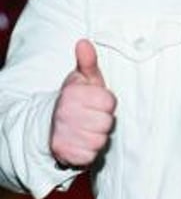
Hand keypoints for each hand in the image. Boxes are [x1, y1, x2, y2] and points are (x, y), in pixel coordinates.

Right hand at [50, 39, 116, 167]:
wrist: (52, 124)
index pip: (110, 102)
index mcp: (73, 94)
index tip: (97, 102)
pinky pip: (91, 156)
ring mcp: (64, 135)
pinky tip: (82, 142)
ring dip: (97, 136)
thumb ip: (87, 61)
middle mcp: (66, 114)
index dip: (107, 103)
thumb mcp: (83, 78)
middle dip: (103, 120)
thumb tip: (84, 42)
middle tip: (92, 116)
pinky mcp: (65, 155)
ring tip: (87, 128)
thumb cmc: (77, 98)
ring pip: (100, 140)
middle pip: (107, 122)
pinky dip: (89, 151)